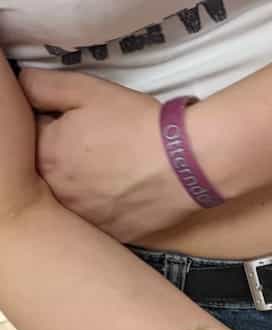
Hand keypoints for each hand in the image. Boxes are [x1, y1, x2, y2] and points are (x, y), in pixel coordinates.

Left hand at [20, 70, 197, 241]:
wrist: (185, 163)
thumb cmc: (136, 124)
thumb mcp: (85, 89)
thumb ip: (41, 86)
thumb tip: (21, 90)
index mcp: (46, 156)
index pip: (33, 140)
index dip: (55, 127)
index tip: (77, 124)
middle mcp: (59, 194)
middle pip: (52, 174)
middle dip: (67, 159)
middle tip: (99, 149)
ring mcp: (87, 220)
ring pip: (76, 200)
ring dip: (86, 187)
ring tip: (114, 171)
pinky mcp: (113, 235)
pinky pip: (101, 221)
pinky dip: (108, 208)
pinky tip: (126, 192)